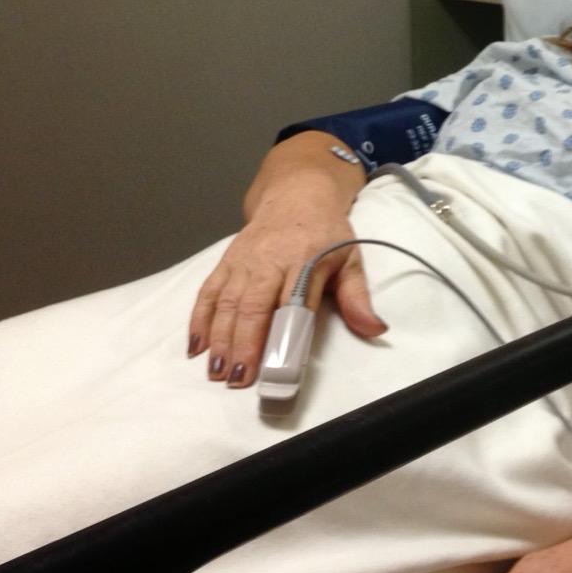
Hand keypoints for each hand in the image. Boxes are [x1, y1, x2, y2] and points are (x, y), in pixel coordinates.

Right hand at [187, 199, 385, 387]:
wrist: (296, 193)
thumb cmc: (327, 232)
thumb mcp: (350, 259)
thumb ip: (357, 297)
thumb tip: (375, 330)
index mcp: (305, 261)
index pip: (293, 304)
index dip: (282, 336)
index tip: (275, 368)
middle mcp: (269, 261)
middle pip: (252, 306)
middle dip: (242, 344)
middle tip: (236, 379)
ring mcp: (243, 260)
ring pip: (226, 302)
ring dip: (219, 337)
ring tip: (216, 371)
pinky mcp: (226, 260)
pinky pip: (209, 290)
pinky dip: (199, 318)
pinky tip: (196, 346)